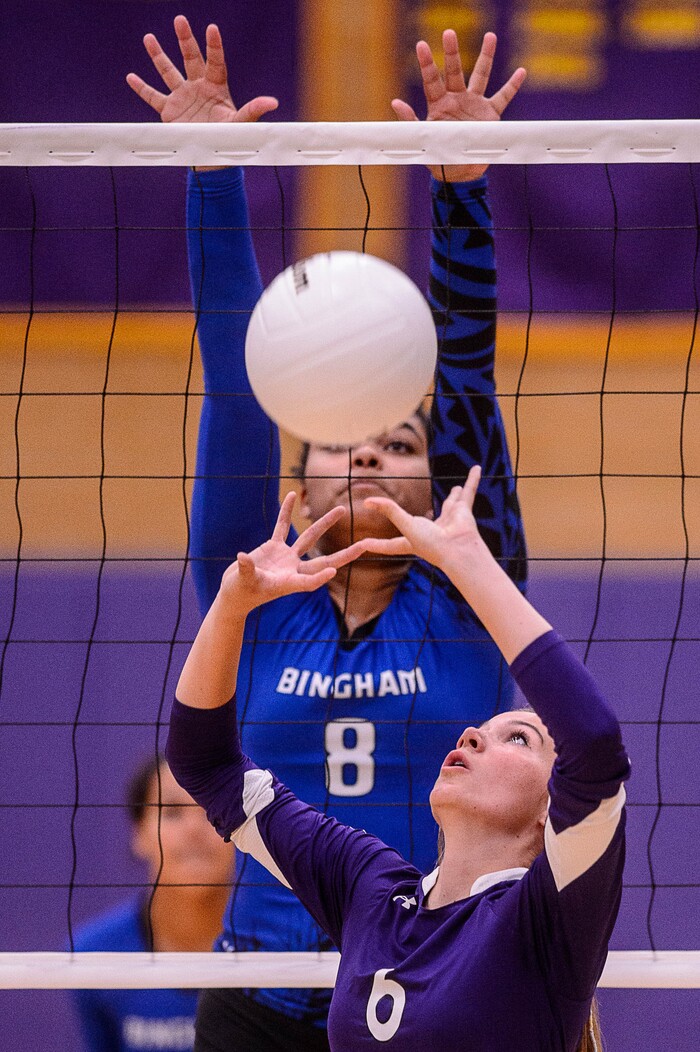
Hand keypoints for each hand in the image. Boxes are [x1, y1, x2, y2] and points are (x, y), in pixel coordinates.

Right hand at [126, 15, 277, 126]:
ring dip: (158, 56)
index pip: (215, 62)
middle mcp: (198, 87)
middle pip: (191, 59)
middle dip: (185, 40)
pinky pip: (153, 97)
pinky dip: (142, 88)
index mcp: (216, 87)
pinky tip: (130, 77)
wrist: (213, 158)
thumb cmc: (230, 139)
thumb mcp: (242, 124)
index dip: (214, 47)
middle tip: (180, 20)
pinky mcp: (170, 111)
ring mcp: (182, 97)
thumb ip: (253, 110)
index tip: (212, 28)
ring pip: (168, 72)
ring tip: (149, 38)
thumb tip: (273, 102)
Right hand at [219, 492, 366, 614]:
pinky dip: (286, 512)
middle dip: (344, 554)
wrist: (234, 591)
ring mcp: (286, 557)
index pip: (308, 582)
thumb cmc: (239, 592)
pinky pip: (283, 526)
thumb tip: (243, 557)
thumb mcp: (242, 582)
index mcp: (288, 583)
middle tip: (364, 546)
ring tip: (342, 509)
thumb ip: (245, 569)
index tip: (333, 572)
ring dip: (325, 524)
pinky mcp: (274, 547)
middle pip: (323, 560)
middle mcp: (292, 569)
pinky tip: (292, 496)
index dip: (320, 578)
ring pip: (310, 538)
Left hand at [360, 465, 485, 573]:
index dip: (379, 544)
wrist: (459, 549)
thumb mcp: (406, 525)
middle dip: (428, 518)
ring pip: (453, 504)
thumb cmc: (431, 543)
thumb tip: (367, 502)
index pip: (393, 543)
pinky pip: (470, 491)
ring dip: (455, 497)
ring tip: (455, 490)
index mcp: (414, 540)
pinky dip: (473, 480)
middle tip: (428, 514)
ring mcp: (450, 520)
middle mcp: (433, 530)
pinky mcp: (464, 511)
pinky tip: (476, 469)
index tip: (364, 545)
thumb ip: (389, 511)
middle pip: (430, 520)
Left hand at [392, 30, 525, 181]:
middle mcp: (456, 99)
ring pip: (481, 76)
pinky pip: (503, 97)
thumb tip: (395, 103)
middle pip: (454, 71)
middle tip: (449, 32)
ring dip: (486, 57)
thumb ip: (411, 121)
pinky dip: (512, 86)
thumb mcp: (423, 141)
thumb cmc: (439, 156)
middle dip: (452, 52)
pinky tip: (521, 72)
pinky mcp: (490, 115)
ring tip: (490, 36)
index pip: (431, 81)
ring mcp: (474, 104)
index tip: (421, 45)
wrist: (460, 173)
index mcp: (438, 105)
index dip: (427, 64)